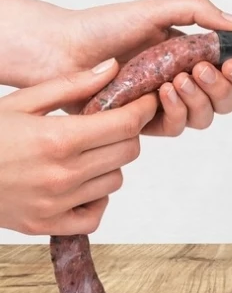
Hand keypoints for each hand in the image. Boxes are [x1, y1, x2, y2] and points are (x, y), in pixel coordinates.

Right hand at [0, 59, 156, 235]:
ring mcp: (56, 204)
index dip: (143, 109)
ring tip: (87, 151)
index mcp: (58, 138)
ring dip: (110, 163)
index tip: (147, 101)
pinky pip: (95, 215)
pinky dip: (96, 199)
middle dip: (127, 133)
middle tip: (112, 123)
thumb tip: (114, 66)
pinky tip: (80, 182)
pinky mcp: (46, 226)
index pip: (125, 124)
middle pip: (128, 151)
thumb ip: (72, 85)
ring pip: (115, 180)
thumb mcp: (23, 100)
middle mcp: (62, 174)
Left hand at [45, 0, 231, 136]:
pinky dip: (177, 111)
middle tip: (203, 70)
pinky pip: (177, 127)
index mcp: (190, 54)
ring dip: (200, 99)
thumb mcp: (156, 9)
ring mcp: (165, 103)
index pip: (230, 70)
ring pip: (205, 116)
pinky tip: (163, 93)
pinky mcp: (147, 122)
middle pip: (225, 98)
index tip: (231, 62)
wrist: (62, 49)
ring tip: (179, 80)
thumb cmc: (103, 27)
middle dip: (221, 87)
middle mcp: (182, 80)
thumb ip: (199, 11)